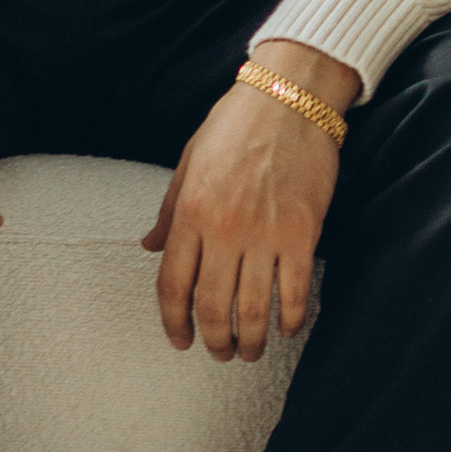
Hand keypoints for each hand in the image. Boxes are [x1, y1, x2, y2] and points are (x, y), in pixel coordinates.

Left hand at [144, 41, 356, 360]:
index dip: (174, 322)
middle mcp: (224, 230)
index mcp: (191, 213)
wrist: (289, 98)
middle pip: (213, 307)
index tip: (180, 340)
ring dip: (251, 341)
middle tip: (219, 353)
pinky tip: (287, 328)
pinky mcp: (302, 233)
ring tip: (250, 351)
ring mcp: (265, 234)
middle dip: (214, 341)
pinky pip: (295, 292)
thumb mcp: (189, 163)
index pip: (173, 285)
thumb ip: (169, 213)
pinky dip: (290, 319)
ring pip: (254, 310)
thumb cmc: (235, 124)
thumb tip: (148, 247)